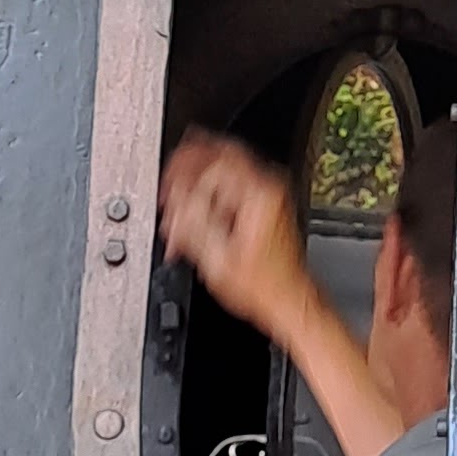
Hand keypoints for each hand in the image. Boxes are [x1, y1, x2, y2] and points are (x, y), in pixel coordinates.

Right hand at [160, 132, 312, 339]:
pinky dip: (212, 192)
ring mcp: (271, 194)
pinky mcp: (267, 204)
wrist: (288, 300)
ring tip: (178, 193)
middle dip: (191, 163)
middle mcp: (269, 188)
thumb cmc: (262, 287)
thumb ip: (192, 226)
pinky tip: (196, 210)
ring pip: (228, 168)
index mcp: (260, 195)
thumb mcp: (217, 260)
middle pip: (224, 155)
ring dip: (200, 179)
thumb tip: (175, 205)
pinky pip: (235, 185)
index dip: (185, 172)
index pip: (215, 163)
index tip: (168, 183)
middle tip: (169, 173)